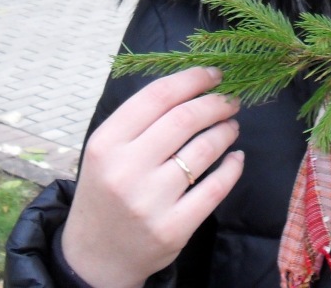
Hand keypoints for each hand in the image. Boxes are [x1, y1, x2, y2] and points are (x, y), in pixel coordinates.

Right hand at [62, 67, 244, 287]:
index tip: (214, 74)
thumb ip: (142, 119)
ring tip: (231, 126)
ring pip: (204, 149)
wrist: (95, 257)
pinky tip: (236, 157)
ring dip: (226, 131)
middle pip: (185, 119)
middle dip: (216, 103)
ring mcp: (150, 202)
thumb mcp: (107, 151)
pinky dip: (232, 166)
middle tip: (230, 101)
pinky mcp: (173, 229)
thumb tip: (195, 84)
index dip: (192, 79)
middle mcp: (126, 170)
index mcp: (106, 143)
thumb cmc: (106, 191)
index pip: (158, 96)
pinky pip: (216, 187)